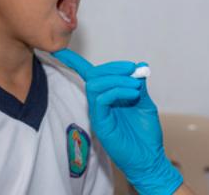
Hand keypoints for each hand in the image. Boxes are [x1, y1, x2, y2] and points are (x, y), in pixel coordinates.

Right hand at [52, 49, 182, 194]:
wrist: (149, 157)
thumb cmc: (146, 133)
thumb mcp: (145, 102)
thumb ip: (138, 85)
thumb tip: (138, 65)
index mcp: (108, 96)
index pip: (89, 75)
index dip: (74, 62)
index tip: (60, 51)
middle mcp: (99, 103)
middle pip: (94, 76)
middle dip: (113, 67)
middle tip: (133, 70)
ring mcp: (98, 113)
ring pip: (95, 85)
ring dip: (117, 79)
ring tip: (135, 86)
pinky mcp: (100, 123)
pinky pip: (100, 99)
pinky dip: (116, 91)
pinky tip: (132, 93)